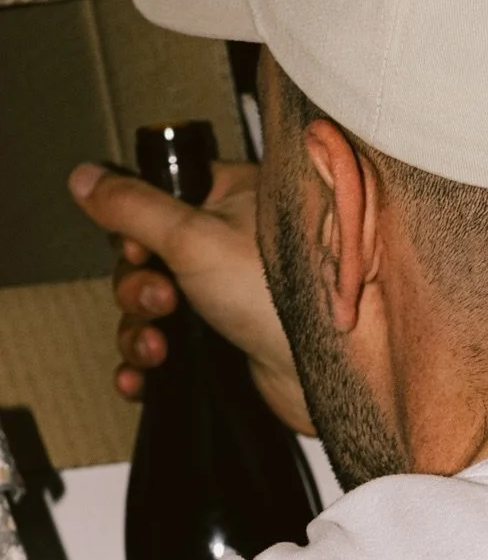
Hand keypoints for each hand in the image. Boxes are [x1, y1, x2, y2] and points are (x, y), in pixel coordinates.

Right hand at [68, 159, 315, 435]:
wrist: (330, 373)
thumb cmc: (283, 296)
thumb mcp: (195, 237)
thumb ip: (132, 206)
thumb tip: (85, 178)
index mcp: (229, 202)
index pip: (156, 200)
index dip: (134, 229)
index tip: (138, 249)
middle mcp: (228, 247)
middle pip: (145, 260)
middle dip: (137, 288)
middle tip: (163, 300)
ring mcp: (227, 299)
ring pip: (151, 310)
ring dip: (139, 330)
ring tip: (158, 347)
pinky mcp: (227, 347)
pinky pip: (169, 352)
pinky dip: (147, 367)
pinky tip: (138, 380)